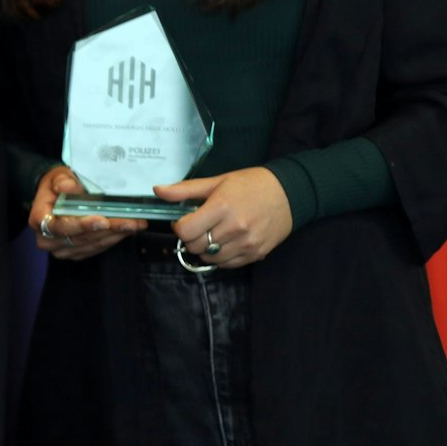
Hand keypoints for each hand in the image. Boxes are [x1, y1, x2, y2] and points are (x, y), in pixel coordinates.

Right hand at [29, 164, 145, 260]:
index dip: (81, 225)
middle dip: (107, 230)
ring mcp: (61, 249)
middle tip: (131, 221)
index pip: (59, 227)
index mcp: (39, 220)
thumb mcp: (58, 175)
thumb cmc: (57, 184)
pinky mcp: (75, 253)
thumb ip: (63, 180)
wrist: (55, 194)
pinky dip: (112, 239)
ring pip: (91, 245)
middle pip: (79, 238)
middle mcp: (47, 240)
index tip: (102, 220)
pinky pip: (96, 249)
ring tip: (135, 224)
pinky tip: (126, 230)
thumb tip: (68, 186)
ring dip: (114, 235)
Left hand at [159, 167, 292, 268]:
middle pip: (196, 246)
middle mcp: (234, 228)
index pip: (186, 230)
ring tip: (212, 234)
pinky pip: (228, 265)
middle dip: (191, 238)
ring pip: (210, 258)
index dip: (179, 226)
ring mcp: (247, 244)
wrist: (289, 193)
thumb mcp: (217, 181)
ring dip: (205, 249)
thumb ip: (184, 189)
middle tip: (198, 226)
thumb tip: (157, 190)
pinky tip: (224, 242)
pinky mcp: (256, 254)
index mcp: (222, 207)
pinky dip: (220, 257)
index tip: (184, 220)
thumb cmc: (250, 184)